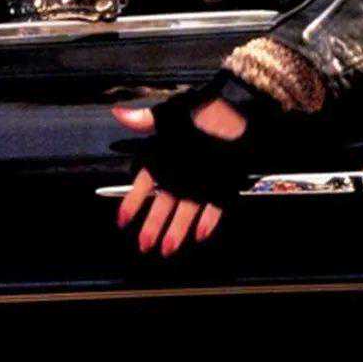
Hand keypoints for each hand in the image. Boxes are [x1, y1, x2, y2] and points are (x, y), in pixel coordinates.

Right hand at [112, 97, 246, 256]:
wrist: (244, 117)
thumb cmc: (207, 112)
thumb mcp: (174, 113)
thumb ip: (147, 119)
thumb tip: (118, 113)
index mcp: (166, 157)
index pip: (144, 184)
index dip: (133, 202)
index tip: (122, 220)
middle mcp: (182, 174)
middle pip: (163, 204)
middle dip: (153, 225)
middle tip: (144, 245)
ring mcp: (202, 182)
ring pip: (186, 210)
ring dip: (177, 229)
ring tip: (167, 249)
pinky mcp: (223, 186)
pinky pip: (214, 207)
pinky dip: (208, 221)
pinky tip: (199, 235)